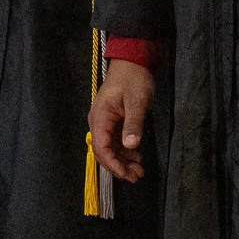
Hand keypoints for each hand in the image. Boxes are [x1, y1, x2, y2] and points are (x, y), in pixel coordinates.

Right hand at [90, 59, 155, 182]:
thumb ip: (133, 123)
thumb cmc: (134, 79)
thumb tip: (130, 145)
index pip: (101, 148)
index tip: (126, 174)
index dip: (113, 164)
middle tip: (136, 176)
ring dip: (123, 160)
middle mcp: (98, 122)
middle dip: (119, 166)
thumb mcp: (137, 101)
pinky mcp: (113, 122)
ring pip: (110, 148)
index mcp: (100, 118)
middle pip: (104, 151)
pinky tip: (137, 156)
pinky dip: (125, 151)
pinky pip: (115, 141)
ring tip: (139, 170)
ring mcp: (105, 123)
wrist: (132, 62)